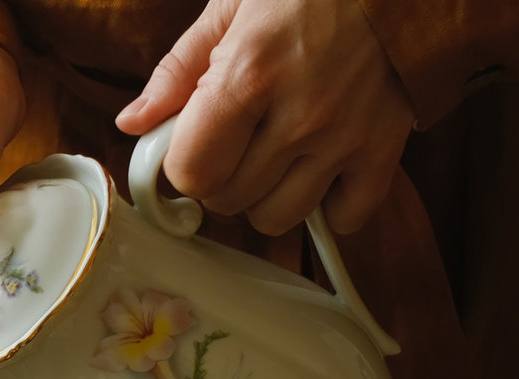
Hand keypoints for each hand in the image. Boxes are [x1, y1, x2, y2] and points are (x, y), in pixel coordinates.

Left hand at [115, 0, 412, 235]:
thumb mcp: (233, 5)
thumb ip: (178, 70)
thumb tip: (131, 123)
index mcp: (249, 76)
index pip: (192, 172)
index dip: (181, 165)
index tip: (189, 146)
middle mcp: (298, 116)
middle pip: (229, 200)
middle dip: (219, 179)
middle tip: (234, 143)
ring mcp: (345, 137)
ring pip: (279, 217)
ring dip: (265, 197)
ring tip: (274, 156)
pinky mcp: (387, 147)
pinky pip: (346, 216)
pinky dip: (328, 204)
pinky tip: (319, 170)